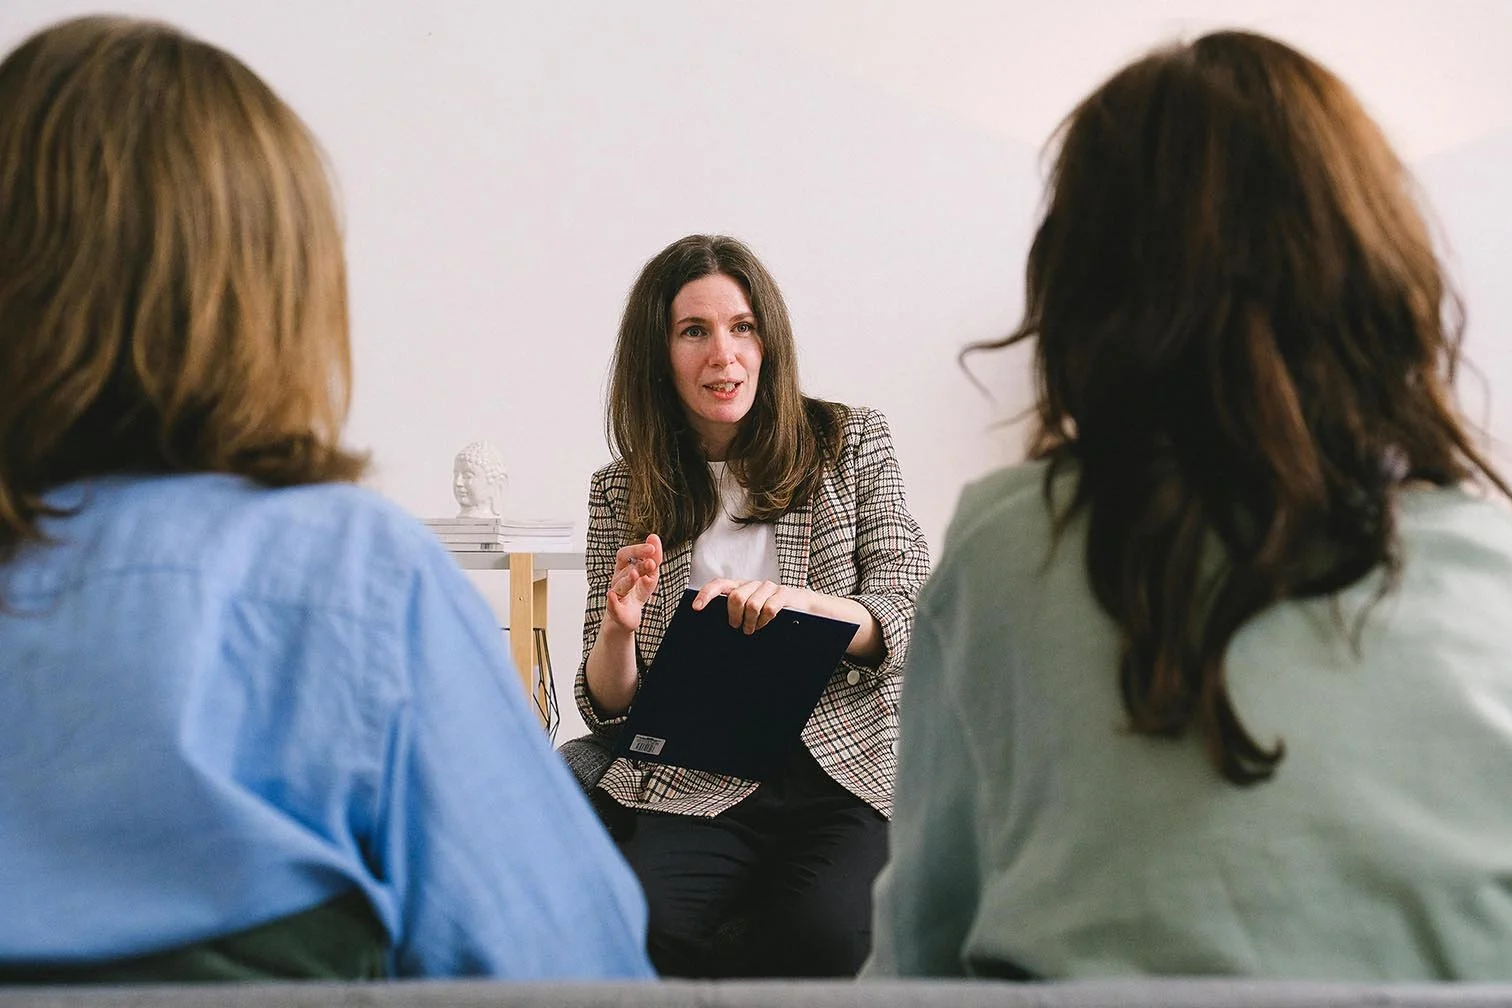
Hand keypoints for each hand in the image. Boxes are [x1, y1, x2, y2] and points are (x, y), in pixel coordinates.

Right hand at [604, 534, 661, 634]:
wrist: (627, 617)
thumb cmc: (638, 592)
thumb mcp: (650, 575)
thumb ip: (654, 558)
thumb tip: (653, 536)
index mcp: (626, 568)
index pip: (628, 553)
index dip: (639, 550)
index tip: (652, 548)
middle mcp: (619, 578)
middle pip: (623, 564)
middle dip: (637, 561)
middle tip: (649, 561)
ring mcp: (616, 594)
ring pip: (620, 584)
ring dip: (628, 579)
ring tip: (635, 575)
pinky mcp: (615, 610)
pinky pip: (611, 605)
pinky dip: (611, 601)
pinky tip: (612, 596)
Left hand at [691, 578, 814, 634]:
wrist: (801, 605)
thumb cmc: (769, 610)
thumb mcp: (750, 610)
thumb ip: (735, 612)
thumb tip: (711, 623)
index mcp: (740, 587)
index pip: (719, 584)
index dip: (706, 594)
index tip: (696, 607)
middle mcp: (753, 584)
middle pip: (736, 597)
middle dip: (734, 617)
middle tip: (737, 627)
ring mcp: (769, 587)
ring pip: (752, 605)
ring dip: (750, 622)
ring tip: (752, 629)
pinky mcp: (784, 594)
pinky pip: (770, 608)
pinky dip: (765, 621)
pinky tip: (765, 624)